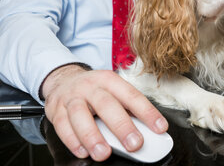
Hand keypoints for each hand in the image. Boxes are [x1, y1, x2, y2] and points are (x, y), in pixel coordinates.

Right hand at [41, 65, 167, 161]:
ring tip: (104, 153)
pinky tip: (83, 151)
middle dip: (122, 126)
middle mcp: (91, 86)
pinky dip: (73, 140)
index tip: (160, 128)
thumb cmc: (94, 89)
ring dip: (93, 136)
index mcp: (110, 80)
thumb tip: (148, 129)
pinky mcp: (56, 109)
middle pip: (107, 105)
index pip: (132, 95)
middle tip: (135, 144)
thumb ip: (127, 108)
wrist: (63, 79)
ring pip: (81, 115)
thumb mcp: (112, 90)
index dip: (147, 112)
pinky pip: (62, 125)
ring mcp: (72, 97)